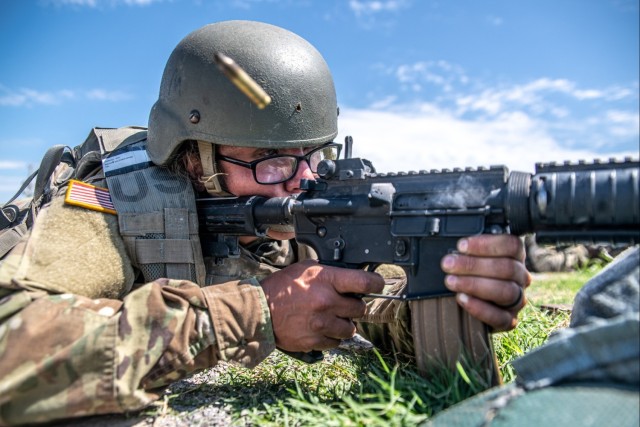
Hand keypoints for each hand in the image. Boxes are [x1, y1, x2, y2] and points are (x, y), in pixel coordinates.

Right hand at [260, 260, 384, 351]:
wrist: (260, 311)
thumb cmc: (281, 287)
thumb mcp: (305, 268)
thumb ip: (329, 273)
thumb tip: (350, 278)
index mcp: (326, 280)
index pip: (365, 282)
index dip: (376, 283)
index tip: (378, 285)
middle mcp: (326, 302)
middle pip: (360, 308)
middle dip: (355, 306)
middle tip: (344, 304)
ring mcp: (321, 323)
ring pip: (351, 328)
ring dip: (345, 324)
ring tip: (332, 317)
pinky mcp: (315, 340)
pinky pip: (337, 342)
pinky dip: (332, 336)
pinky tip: (321, 328)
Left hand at [441, 235, 531, 331]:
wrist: (467, 306)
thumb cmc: (469, 273)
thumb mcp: (470, 256)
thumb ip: (469, 250)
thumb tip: (456, 247)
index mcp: (515, 257)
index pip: (512, 246)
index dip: (486, 244)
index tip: (461, 246)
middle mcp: (521, 277)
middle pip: (507, 268)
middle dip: (473, 265)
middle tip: (448, 264)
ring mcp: (518, 299)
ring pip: (506, 291)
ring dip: (474, 285)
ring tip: (451, 282)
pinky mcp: (510, 320)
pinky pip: (500, 317)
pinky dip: (479, 308)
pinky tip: (462, 299)